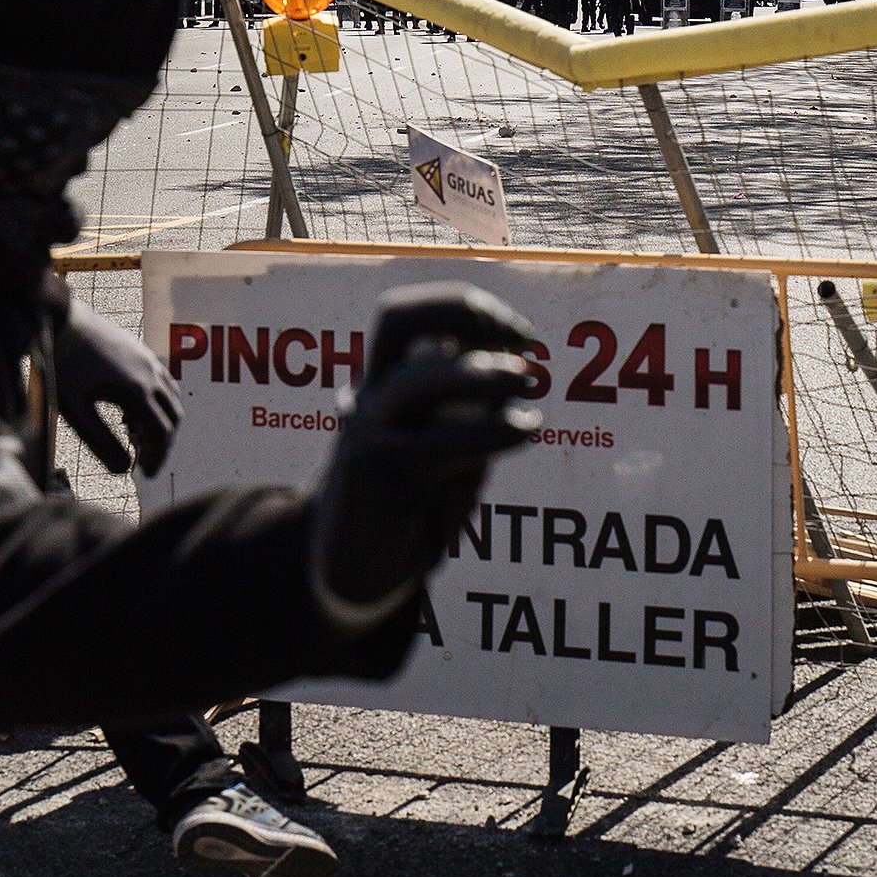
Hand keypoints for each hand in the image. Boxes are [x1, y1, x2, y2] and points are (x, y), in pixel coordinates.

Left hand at [46, 302, 182, 476]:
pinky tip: (132, 411)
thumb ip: (100, 443)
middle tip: (144, 461)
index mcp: (137, 391)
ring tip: (135, 438)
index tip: (144, 475)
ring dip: (161, 421)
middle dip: (162, 444)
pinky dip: (158, 401)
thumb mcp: (76, 412)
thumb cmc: (63, 367)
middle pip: (173, 417)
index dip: (156, 458)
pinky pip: (163, 381)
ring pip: (172, 398)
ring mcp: (149, 360)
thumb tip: (123, 470)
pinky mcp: (141, 351)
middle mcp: (150, 374)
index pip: (161, 434)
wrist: (61, 321)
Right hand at [313, 285, 539, 615]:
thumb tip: (517, 365)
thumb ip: (468, 407)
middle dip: (467, 315)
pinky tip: (525, 428)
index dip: (463, 305)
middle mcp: (369, 398)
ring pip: (417, 381)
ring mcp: (367, 435)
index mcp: (383, 381)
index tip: (522, 335)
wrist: (349, 571)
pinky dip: (490, 430)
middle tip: (525, 350)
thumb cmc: (409, 505)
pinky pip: (437, 445)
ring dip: (479, 373)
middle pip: (395, 318)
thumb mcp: (444, 446)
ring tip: (526, 381)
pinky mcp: (377, 479)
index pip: (406, 313)